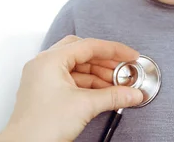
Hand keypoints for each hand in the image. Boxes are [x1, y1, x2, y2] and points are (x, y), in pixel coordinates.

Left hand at [0, 35, 143, 141]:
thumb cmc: (41, 127)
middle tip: (123, 69)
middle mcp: (44, 64)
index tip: (130, 55)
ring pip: (76, 67)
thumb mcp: (85, 106)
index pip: (88, 46)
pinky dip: (87, 84)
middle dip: (105, 61)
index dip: (113, 50)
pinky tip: (102, 92)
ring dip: (98, 74)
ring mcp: (42, 77)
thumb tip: (131, 93)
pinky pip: (70, 79)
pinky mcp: (44, 91)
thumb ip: (112, 96)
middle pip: (81, 53)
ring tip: (117, 84)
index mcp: (50, 60)